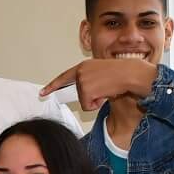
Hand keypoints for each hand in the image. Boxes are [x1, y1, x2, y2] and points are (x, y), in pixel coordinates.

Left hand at [41, 57, 157, 111]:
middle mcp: (80, 72)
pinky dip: (97, 104)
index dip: (53, 85)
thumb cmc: (121, 73)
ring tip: (107, 89)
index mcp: (83, 66)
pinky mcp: (86, 90)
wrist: (130, 73)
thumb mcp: (101, 72)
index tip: (43, 92)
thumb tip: (86, 93)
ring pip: (84, 101)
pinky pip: (88, 106)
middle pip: (79, 94)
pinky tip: (106, 94)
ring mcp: (82, 81)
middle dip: (91, 96)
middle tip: (104, 88)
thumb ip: (90, 79)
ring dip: (96, 100)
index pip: (64, 77)